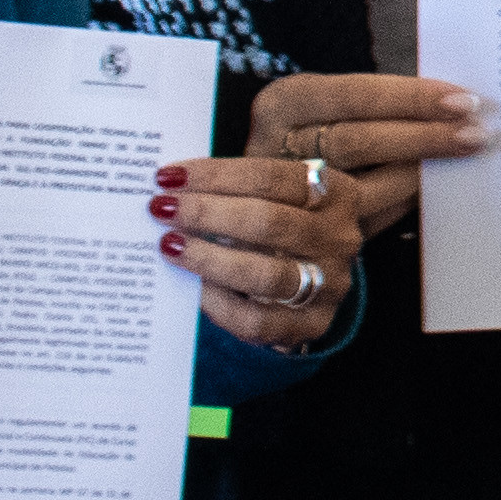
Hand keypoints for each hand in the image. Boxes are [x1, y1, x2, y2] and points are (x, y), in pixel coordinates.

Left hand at [154, 149, 364, 348]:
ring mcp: (330, 285)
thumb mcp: (277, 194)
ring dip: (208, 257)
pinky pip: (256, 320)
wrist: (315, 278)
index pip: (271, 177)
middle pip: (267, 222)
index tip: (169, 176)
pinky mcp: (311, 324)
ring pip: (264, 274)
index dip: (215, 175)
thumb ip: (237, 184)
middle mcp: (339, 238)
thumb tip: (173, 181)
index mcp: (336, 193)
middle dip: (206, 213)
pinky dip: (218, 303)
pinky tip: (193, 288)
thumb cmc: (282, 224)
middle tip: (161, 209)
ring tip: (169, 245)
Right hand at [236, 72, 481, 246]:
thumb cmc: (309, 138)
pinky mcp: (302, 235)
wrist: (257, 201)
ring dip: (419, 173)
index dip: (410, 97)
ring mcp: (285, 197)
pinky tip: (438, 190)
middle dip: (423, 137)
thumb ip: (375, 105)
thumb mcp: (326, 110)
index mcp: (283, 103)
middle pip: (358, 140)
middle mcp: (275, 147)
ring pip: (361, 185)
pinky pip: (364, 218)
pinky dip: (403, 203)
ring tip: (468, 159)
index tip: (463, 99)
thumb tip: (453, 102)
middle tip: (478, 133)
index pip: (354, 94)